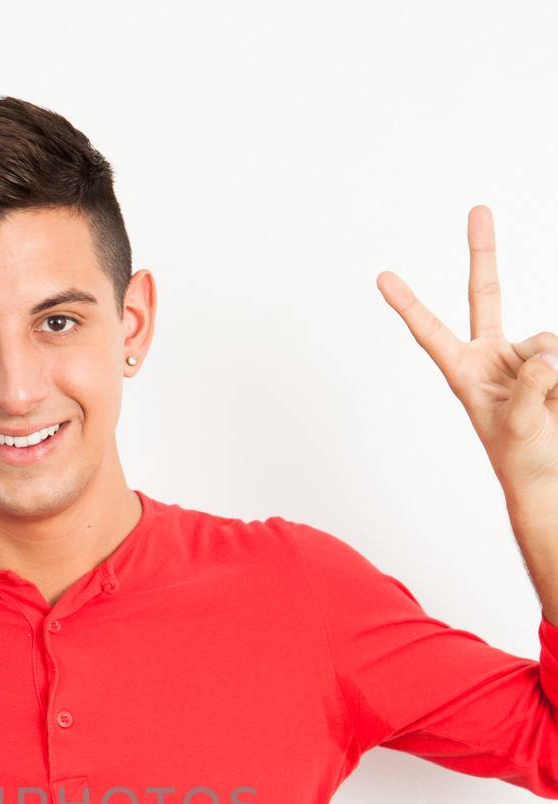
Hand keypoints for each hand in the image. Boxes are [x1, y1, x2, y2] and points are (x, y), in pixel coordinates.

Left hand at [376, 205, 557, 513]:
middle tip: (478, 209)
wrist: (550, 474)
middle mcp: (492, 356)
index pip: (432, 332)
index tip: (383, 277)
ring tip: (549, 407)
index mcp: (465, 374)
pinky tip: (557, 400)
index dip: (410, 305)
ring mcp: (523, 355)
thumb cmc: (523, 459)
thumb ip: (530, 386)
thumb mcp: (519, 426)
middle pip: (486, 294)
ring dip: (553, 373)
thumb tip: (547, 354)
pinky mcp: (550, 361)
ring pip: (545, 340)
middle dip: (483, 252)